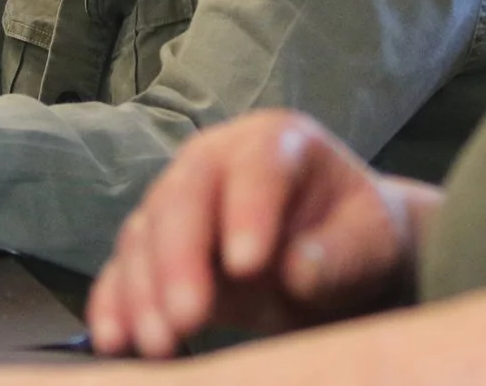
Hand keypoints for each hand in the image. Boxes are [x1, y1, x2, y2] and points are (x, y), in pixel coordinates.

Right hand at [87, 110, 433, 357]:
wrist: (335, 253)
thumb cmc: (355, 235)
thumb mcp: (371, 240)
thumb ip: (341, 253)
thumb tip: (298, 270)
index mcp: (274, 142)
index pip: (257, 167)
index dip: (249, 211)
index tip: (249, 265)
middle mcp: (215, 161)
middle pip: (184, 196)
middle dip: (180, 258)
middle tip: (189, 316)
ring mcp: (179, 202)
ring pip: (145, 233)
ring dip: (144, 290)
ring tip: (159, 343)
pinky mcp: (156, 248)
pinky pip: (124, 269)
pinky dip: (114, 303)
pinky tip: (115, 339)